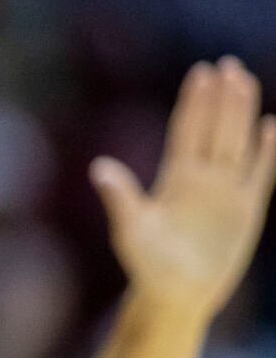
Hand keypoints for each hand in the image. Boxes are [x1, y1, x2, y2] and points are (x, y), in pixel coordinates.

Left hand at [91, 56, 275, 321]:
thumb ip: (120, 197)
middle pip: (214, 129)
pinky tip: (271, 126)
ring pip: (236, 144)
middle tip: (227, 64)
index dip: (194, 102)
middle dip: (220, 98)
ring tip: (245, 81)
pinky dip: (266, 153)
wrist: (175, 294)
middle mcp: (200, 179)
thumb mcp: (131, 228)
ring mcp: (225, 193)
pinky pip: (259, 175)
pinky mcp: (246, 212)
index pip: (187, 130)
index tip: (200, 72)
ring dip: (241, 114)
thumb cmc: (146, 263)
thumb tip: (98, 167)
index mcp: (173, 178)